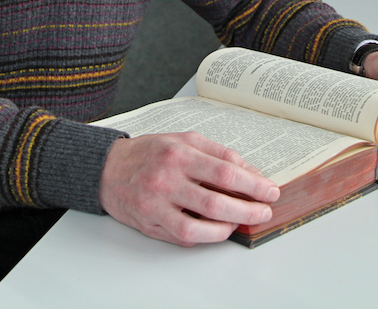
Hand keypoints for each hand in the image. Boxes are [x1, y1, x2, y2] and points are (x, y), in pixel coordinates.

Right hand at [98, 132, 279, 245]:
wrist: (107, 169)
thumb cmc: (149, 153)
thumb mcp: (184, 140)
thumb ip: (219, 153)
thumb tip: (250, 172)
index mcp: (179, 154)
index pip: (225, 172)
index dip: (253, 185)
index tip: (270, 191)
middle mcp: (167, 179)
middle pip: (216, 202)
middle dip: (248, 210)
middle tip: (264, 211)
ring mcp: (156, 205)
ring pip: (199, 227)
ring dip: (227, 228)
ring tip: (240, 221)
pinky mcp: (150, 224)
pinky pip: (183, 237)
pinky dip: (205, 236)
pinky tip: (217, 229)